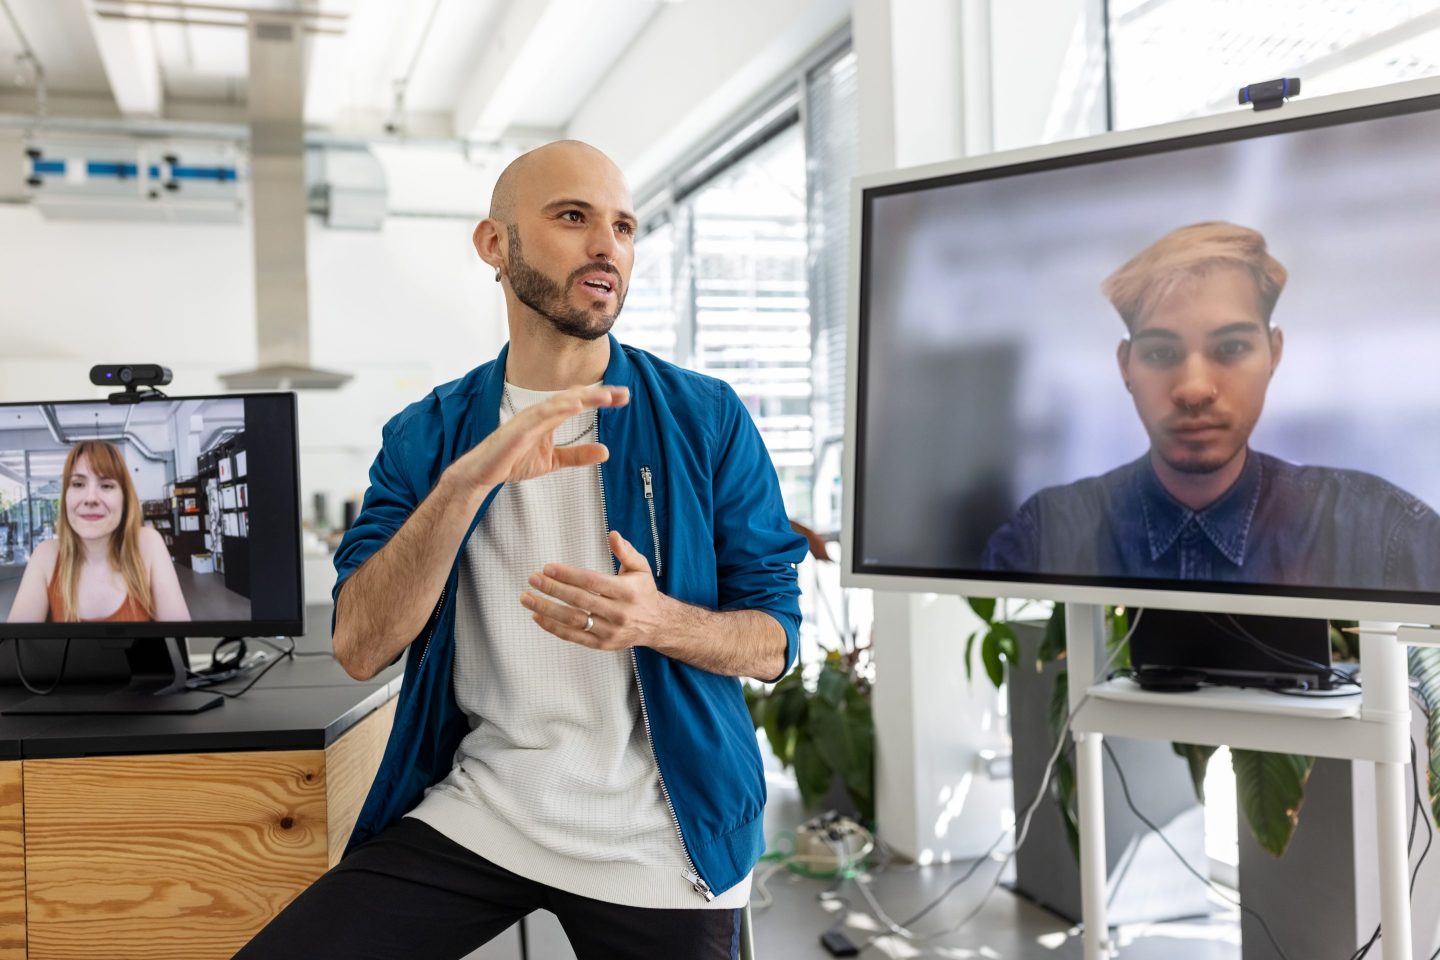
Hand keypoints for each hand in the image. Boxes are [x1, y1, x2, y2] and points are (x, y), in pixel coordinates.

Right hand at [453, 385, 628, 489]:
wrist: (484, 473)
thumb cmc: (514, 460)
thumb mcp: (554, 460)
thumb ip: (578, 455)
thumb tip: (605, 451)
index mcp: (550, 416)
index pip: (580, 401)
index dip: (601, 398)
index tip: (624, 397)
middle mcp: (541, 412)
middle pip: (574, 397)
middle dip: (599, 394)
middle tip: (623, 393)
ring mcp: (529, 418)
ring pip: (560, 402)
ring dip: (584, 397)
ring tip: (605, 395)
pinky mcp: (519, 429)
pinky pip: (541, 416)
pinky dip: (559, 408)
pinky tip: (576, 404)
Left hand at [521, 531, 671, 652]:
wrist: (657, 624)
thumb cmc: (643, 591)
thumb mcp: (641, 568)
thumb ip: (626, 551)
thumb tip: (613, 534)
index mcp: (627, 592)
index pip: (592, 582)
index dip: (567, 575)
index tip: (547, 568)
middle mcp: (619, 613)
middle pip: (579, 600)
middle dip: (552, 589)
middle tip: (532, 579)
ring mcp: (610, 631)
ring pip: (573, 620)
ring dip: (546, 609)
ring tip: (527, 598)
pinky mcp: (602, 645)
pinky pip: (573, 637)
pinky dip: (553, 627)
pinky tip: (538, 616)